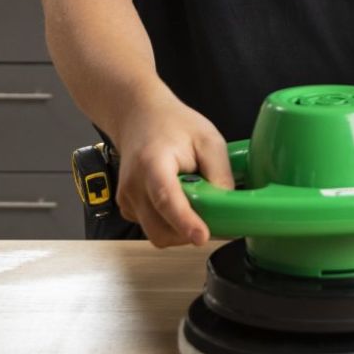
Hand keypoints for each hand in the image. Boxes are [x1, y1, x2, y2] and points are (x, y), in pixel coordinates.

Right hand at [111, 91, 232, 246]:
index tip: (201, 237)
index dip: (185, 221)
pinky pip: (152, 228)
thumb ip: (220, 173)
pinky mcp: (127, 207)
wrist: (140, 117)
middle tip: (211, 216)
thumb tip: (227, 207)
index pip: (166, 198)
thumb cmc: (174, 124)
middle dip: (188, 233)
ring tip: (193, 200)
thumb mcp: (208, 139)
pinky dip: (169, 224)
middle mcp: (134, 184)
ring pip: (157, 234)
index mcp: (152, 163)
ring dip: (180, 230)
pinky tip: (178, 201)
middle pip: (160, 228)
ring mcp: (126, 198)